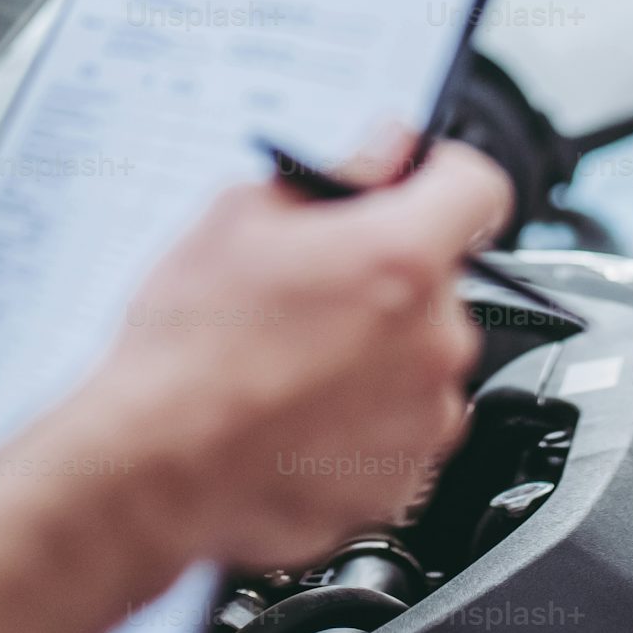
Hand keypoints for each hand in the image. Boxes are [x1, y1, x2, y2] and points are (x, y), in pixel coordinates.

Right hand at [66, 138, 513, 568]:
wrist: (153, 467)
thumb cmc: (186, 348)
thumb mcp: (241, 218)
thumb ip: (338, 175)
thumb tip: (385, 149)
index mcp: (403, 258)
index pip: (479, 188)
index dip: (442, 177)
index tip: (412, 186)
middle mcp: (433, 341)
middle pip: (440, 281)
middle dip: (388, 277)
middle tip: (314, 291)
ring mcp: (424, 419)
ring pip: (422, 359)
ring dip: (379, 353)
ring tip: (295, 363)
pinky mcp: (402, 482)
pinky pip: (401, 430)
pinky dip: (364, 421)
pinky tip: (298, 415)